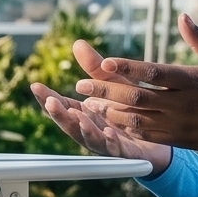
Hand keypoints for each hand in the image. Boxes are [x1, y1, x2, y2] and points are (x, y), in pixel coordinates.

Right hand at [31, 82, 171, 172]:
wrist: (162, 134)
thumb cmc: (132, 109)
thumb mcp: (114, 84)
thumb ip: (95, 68)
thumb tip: (78, 43)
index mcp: (86, 114)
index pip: (62, 106)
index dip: (47, 97)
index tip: (35, 86)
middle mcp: (92, 130)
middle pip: (71, 125)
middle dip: (59, 115)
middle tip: (51, 103)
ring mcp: (107, 144)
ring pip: (91, 140)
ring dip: (83, 129)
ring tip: (78, 117)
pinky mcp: (126, 154)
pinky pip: (117, 150)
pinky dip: (111, 142)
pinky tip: (111, 132)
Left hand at [71, 14, 197, 153]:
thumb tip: (182, 16)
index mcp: (192, 81)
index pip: (153, 73)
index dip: (127, 68)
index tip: (104, 62)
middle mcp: (183, 104)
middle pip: (137, 97)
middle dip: (107, 90)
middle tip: (81, 83)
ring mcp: (179, 124)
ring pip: (137, 119)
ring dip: (110, 111)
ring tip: (89, 102)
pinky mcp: (178, 139)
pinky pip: (147, 134)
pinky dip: (126, 127)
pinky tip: (110, 120)